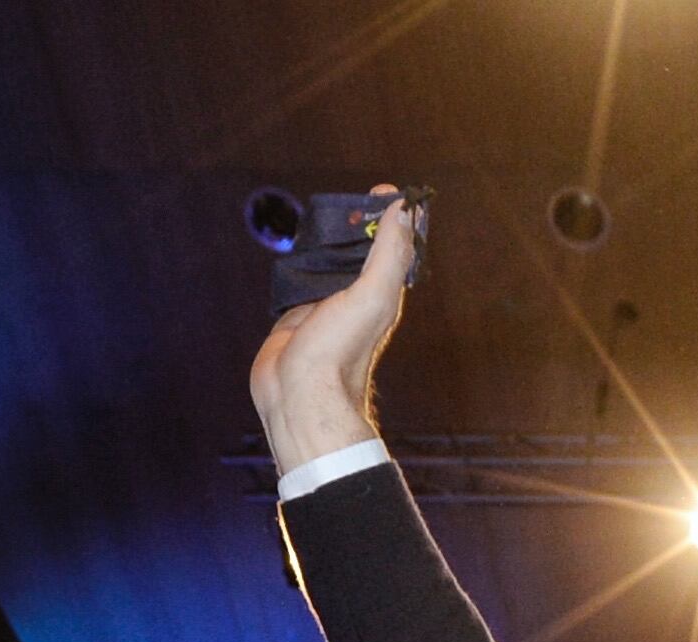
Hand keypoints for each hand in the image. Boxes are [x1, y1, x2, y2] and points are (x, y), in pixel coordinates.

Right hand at [249, 188, 416, 478]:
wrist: (299, 396)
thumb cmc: (339, 351)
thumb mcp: (371, 297)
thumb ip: (387, 255)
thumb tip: (403, 211)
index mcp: (381, 293)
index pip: (395, 247)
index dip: (395, 218)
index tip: (385, 190)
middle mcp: (357, 297)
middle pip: (362, 250)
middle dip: (359, 223)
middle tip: (352, 198)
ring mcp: (325, 304)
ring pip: (330, 262)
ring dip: (328, 240)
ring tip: (324, 214)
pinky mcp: (296, 312)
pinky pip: (299, 278)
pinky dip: (299, 260)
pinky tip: (294, 246)